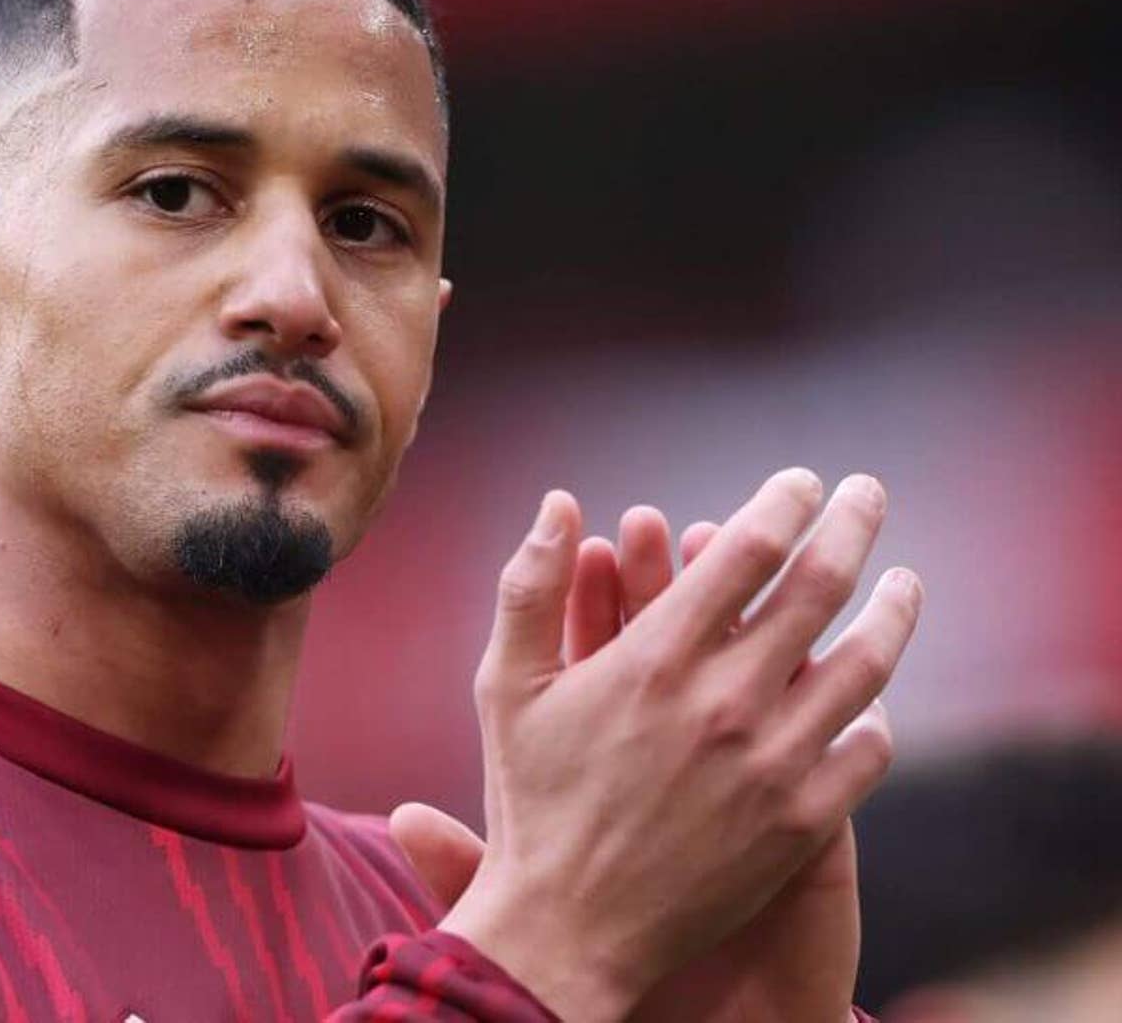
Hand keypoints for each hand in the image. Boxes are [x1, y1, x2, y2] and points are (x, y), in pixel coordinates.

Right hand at [431, 470, 920, 1021]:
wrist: (570, 928)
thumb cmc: (532, 798)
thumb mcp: (505, 684)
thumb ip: (532, 587)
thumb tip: (560, 503)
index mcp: (654, 659)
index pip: (747, 550)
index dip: (783, 502)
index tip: (803, 482)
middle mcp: (723, 702)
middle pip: (819, 587)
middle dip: (852, 525)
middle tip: (869, 494)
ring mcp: (772, 764)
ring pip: (863, 664)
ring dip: (893, 609)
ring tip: (905, 580)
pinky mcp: (802, 823)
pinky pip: (866, 750)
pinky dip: (875, 713)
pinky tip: (873, 697)